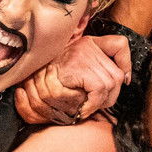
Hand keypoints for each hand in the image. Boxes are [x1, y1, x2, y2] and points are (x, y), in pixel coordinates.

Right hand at [14, 35, 131, 124]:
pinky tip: (83, 109)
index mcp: (88, 42)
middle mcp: (86, 44)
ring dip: (101, 102)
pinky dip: (94, 104)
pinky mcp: (76, 66)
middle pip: (117, 74)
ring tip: (87, 107)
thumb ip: (98, 66)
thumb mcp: (76, 68)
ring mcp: (82, 54)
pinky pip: (99, 90)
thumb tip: (126, 78)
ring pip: (111, 84)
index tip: (125, 79)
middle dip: (110, 95)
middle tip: (96, 104)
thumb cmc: (50, 79)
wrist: (25, 78)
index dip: (125, 63)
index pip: (119, 44)